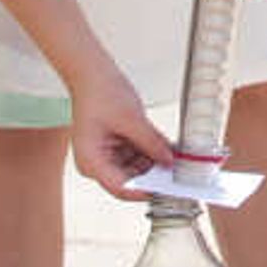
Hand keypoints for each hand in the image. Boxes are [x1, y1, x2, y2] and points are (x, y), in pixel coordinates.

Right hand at [67, 60, 179, 200]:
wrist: (92, 74)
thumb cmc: (100, 92)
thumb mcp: (131, 119)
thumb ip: (151, 143)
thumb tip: (169, 161)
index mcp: (91, 161)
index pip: (121, 188)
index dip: (146, 191)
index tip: (169, 188)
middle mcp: (95, 163)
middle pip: (130, 180)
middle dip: (153, 173)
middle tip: (176, 168)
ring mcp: (104, 157)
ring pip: (136, 170)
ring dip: (154, 162)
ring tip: (171, 153)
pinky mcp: (114, 149)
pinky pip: (136, 157)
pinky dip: (149, 152)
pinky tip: (163, 145)